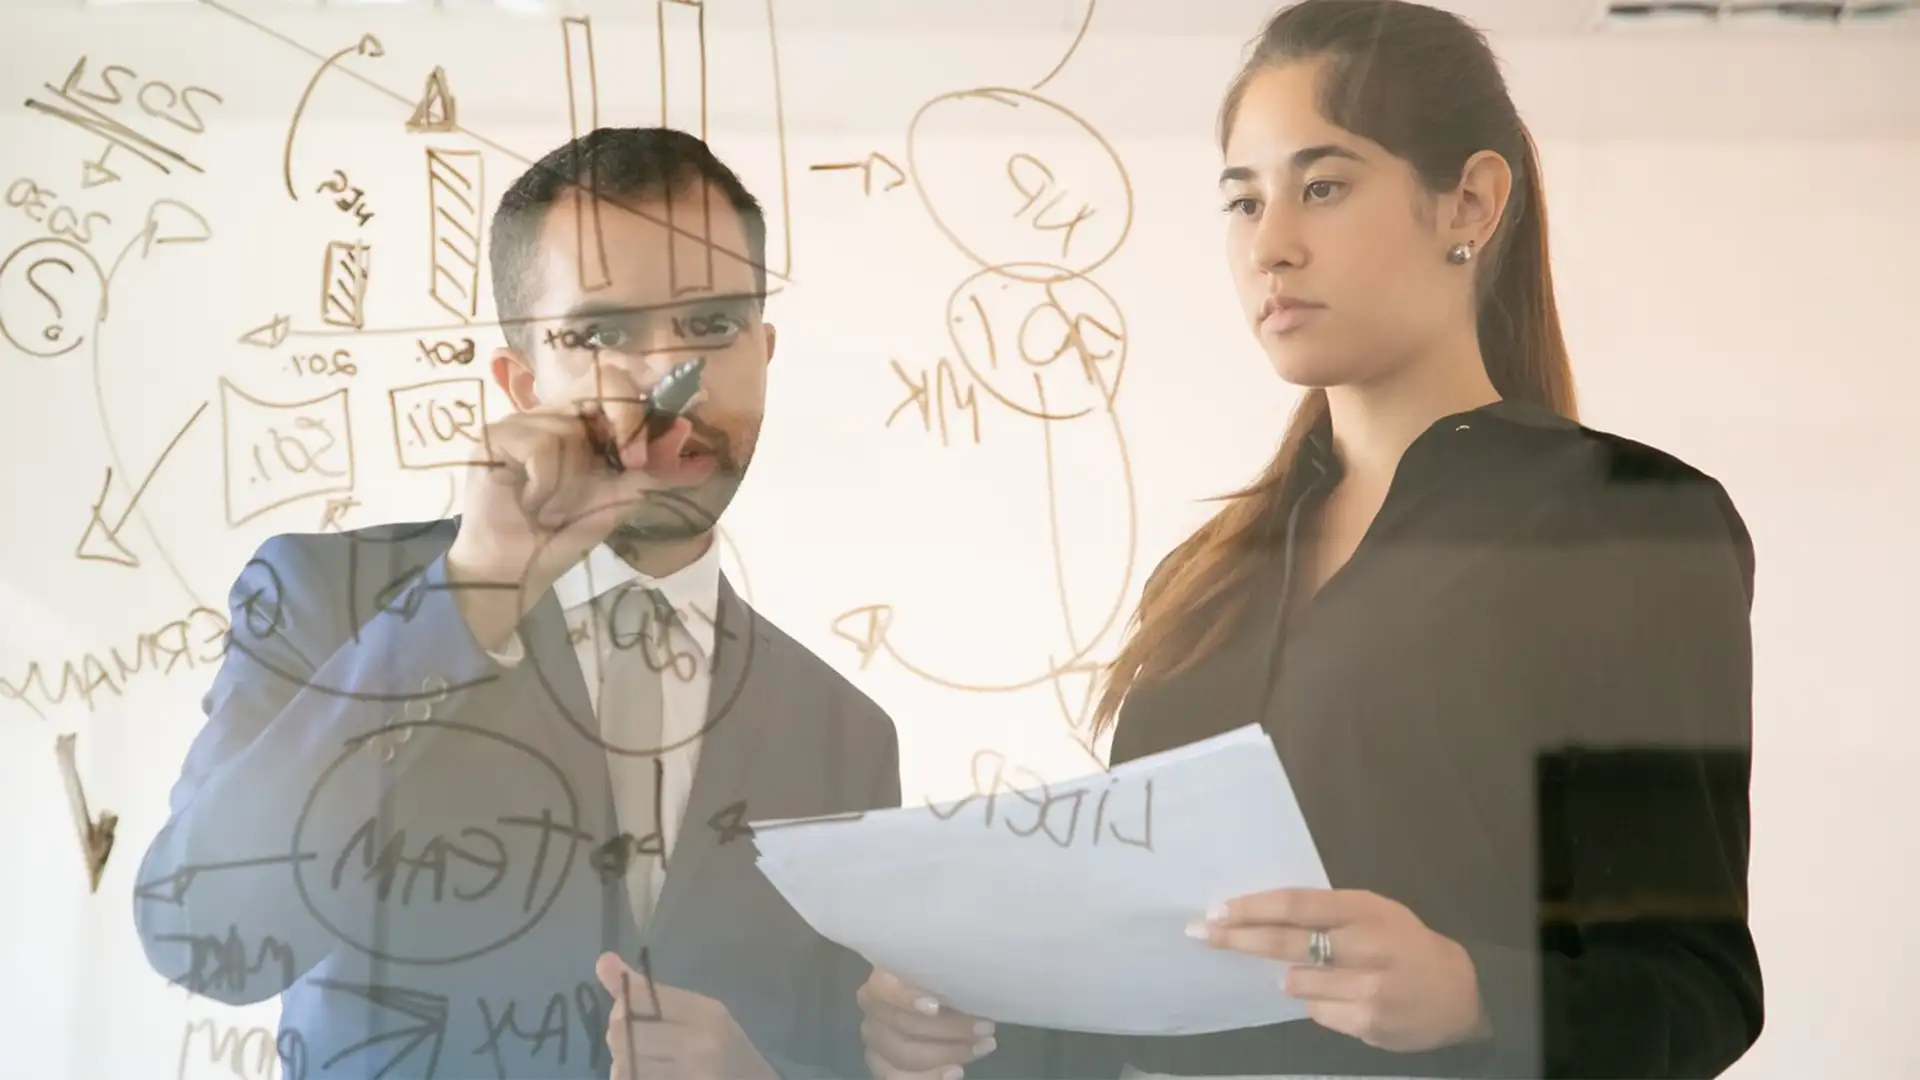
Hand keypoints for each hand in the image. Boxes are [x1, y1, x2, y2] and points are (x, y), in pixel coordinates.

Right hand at [447, 365, 701, 645]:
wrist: (518, 569)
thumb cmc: (565, 532)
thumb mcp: (621, 499)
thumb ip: (657, 473)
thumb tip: (707, 460)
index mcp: (585, 423)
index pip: (616, 384)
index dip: (640, 406)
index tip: (659, 441)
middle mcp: (554, 414)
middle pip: (600, 388)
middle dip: (626, 427)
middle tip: (630, 466)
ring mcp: (521, 420)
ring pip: (570, 432)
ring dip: (572, 484)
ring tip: (554, 511)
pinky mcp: (494, 436)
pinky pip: (540, 447)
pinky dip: (546, 485)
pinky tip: (532, 504)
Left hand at [596, 952, 774, 1079]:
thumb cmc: (729, 1055)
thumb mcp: (702, 1018)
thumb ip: (652, 994)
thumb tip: (603, 961)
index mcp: (706, 1013)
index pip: (638, 996)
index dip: (624, 1005)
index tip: (633, 1014)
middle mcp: (697, 1043)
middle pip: (622, 1030)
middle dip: (620, 1039)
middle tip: (640, 1047)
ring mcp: (690, 1074)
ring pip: (623, 1062)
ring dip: (624, 1065)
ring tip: (647, 1065)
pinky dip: (630, 1077)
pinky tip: (649, 1075)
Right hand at [856, 968, 997, 1079]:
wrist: (930, 1008)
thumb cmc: (943, 981)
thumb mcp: (943, 971)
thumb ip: (946, 976)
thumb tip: (972, 982)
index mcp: (883, 977)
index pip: (883, 988)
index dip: (906, 998)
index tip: (936, 1006)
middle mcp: (873, 1008)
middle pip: (902, 1024)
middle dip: (948, 1029)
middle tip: (985, 1027)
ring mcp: (875, 1038)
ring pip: (904, 1054)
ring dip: (948, 1053)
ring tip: (981, 1047)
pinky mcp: (881, 1063)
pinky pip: (898, 1077)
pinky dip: (929, 1076)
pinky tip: (956, 1071)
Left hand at [1189, 888, 1492, 1052]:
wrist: (1461, 994)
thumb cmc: (1405, 944)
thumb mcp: (1373, 913)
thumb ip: (1326, 914)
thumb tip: (1260, 918)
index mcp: (1363, 910)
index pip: (1296, 905)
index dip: (1251, 908)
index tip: (1216, 910)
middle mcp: (1365, 946)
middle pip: (1286, 942)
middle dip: (1238, 939)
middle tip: (1200, 933)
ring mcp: (1367, 988)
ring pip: (1296, 983)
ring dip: (1291, 978)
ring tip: (1321, 973)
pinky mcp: (1367, 1023)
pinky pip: (1317, 1013)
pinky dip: (1317, 1004)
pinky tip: (1343, 997)